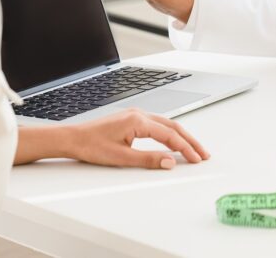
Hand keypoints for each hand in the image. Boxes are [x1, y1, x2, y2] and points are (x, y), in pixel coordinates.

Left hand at [63, 109, 209, 169]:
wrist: (72, 138)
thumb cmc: (91, 146)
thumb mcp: (121, 157)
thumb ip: (148, 159)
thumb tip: (169, 162)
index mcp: (138, 121)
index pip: (170, 135)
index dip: (185, 148)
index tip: (196, 158)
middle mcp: (140, 114)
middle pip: (173, 126)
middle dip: (190, 141)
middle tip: (202, 154)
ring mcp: (137, 115)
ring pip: (167, 124)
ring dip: (181, 137)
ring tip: (193, 149)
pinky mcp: (133, 119)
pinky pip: (158, 125)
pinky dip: (170, 134)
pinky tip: (174, 141)